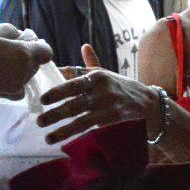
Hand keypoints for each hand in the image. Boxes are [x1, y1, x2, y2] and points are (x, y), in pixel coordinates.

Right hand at [0, 24, 51, 101]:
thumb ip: (11, 30)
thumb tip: (20, 36)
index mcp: (24, 54)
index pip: (46, 51)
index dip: (38, 44)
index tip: (23, 41)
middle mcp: (25, 72)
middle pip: (36, 62)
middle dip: (26, 54)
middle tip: (3, 48)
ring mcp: (17, 86)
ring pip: (27, 74)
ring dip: (18, 66)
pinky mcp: (7, 95)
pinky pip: (19, 87)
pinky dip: (13, 80)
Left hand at [35, 44, 158, 143]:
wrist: (149, 104)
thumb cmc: (122, 88)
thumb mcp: (108, 74)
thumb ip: (92, 63)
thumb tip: (83, 46)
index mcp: (97, 76)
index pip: (73, 82)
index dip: (57, 91)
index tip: (43, 99)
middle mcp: (102, 91)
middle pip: (74, 103)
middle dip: (55, 113)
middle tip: (39, 120)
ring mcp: (108, 108)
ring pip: (82, 120)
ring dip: (63, 129)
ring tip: (48, 137)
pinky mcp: (113, 122)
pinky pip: (92, 130)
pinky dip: (79, 136)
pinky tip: (66, 143)